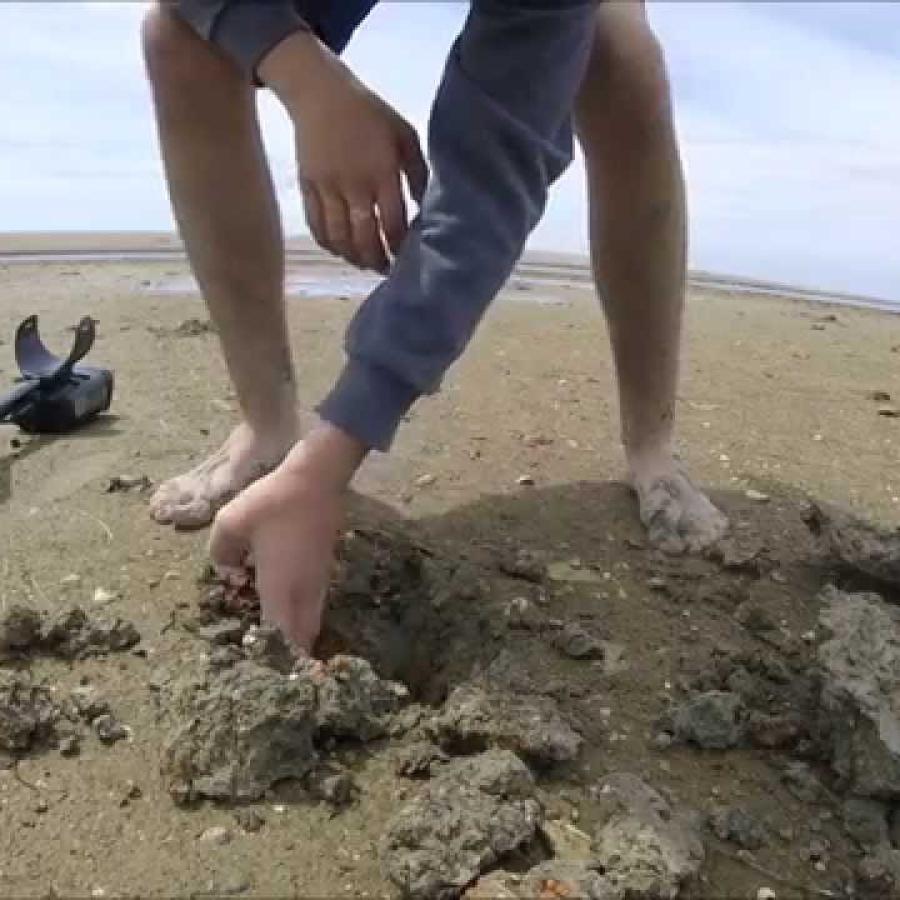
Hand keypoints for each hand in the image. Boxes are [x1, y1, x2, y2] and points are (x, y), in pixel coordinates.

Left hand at [208, 423, 366, 651]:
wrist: (318, 479)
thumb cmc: (273, 501)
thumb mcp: (230, 522)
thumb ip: (221, 553)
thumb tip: (226, 569)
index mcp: (279, 588)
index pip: (278, 639)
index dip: (273, 660)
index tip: (262, 677)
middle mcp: (302, 592)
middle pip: (300, 639)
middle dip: (289, 658)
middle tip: (271, 670)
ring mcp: (317, 583)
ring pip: (310, 625)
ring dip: (297, 639)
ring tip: (278, 647)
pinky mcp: (324, 572)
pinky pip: (313, 608)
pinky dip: (302, 620)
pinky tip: (286, 612)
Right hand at [260, 31, 428, 272]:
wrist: (319, 92)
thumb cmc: (369, 112)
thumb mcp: (404, 134)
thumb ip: (417, 172)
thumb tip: (427, 207)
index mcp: (381, 171)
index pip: (392, 222)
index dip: (399, 246)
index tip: (406, 258)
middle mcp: (354, 184)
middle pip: (364, 237)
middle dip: (377, 260)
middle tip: (386, 271)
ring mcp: (327, 187)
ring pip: (338, 236)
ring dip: (352, 257)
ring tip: (364, 264)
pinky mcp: (307, 186)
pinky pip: (316, 224)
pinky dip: (328, 243)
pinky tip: (339, 250)